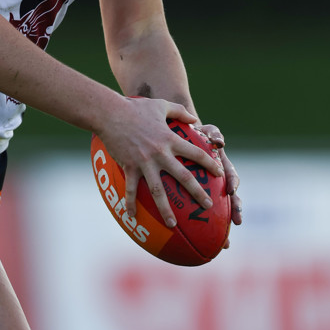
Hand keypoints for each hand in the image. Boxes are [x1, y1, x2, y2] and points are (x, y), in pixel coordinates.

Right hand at [98, 98, 224, 228]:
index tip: (219, 174)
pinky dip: (131, 203)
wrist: (111, 113)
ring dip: (166, 209)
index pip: (196, 153)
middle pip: (183, 177)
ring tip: (172, 225)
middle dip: (197, 193)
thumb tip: (194, 119)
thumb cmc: (135, 108)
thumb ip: (179, 111)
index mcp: (170, 139)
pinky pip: (131, 189)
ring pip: (158, 190)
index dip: (209, 163)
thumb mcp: (160, 105)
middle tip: (208, 206)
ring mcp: (144, 162)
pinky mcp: (129, 167)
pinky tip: (132, 216)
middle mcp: (160, 153)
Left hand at [198, 123, 241, 246]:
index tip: (231, 190)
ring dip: (223, 225)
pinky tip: (192, 242)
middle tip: (237, 222)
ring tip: (225, 243)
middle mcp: (218, 179)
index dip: (232, 182)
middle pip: (230, 196)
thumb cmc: (194, 134)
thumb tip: (220, 142)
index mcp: (219, 163)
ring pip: (220, 209)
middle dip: (235, 209)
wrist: (184, 138)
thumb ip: (213, 134)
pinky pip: (199, 212)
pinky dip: (198, 227)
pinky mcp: (199, 196)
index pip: (230, 174)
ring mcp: (211, 188)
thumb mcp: (204, 131)